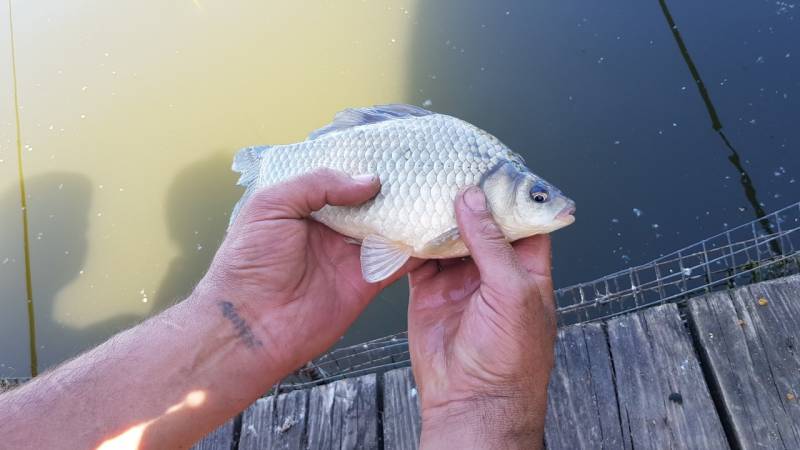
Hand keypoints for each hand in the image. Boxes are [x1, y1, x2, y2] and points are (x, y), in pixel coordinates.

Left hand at [198, 169, 418, 375]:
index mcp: (306, 207)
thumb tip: (368, 181)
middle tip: (429, 168)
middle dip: (396, 189)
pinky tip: (438, 230)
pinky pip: (399, 262)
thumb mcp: (271, 206)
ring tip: (441, 192)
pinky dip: (418, 249)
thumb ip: (317, 184)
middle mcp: (332, 229)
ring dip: (412, 215)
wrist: (250, 325)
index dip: (365, 167)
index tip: (397, 151)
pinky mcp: (367, 283)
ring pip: (390, 229)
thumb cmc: (249, 261)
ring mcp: (351, 256)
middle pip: (372, 204)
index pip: (342, 181)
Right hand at [408, 186, 556, 449]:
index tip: (490, 164)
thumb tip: (473, 200)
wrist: (472, 401)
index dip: (507, 193)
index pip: (520, 219)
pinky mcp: (429, 290)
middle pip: (479, 222)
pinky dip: (411, 239)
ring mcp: (460, 279)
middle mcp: (493, 269)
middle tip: (448, 167)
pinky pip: (419, 257)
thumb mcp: (512, 291)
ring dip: (436, 215)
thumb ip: (491, 244)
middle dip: (466, 198)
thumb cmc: (511, 355)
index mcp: (525, 267)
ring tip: (423, 185)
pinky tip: (404, 218)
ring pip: (447, 235)